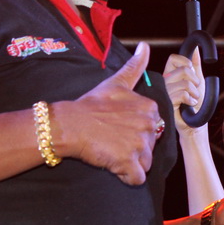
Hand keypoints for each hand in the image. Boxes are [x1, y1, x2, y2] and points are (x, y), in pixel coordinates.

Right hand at [52, 42, 159, 185]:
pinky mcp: (129, 163)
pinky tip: (114, 166)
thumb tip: (145, 46)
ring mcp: (140, 145)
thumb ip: (134, 66)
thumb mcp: (116, 82)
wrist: (70, 124)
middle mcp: (149, 125)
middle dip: (134, 147)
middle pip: (150, 146)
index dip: (135, 131)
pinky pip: (137, 178)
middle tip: (113, 140)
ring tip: (112, 152)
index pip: (153, 127)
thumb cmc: (91, 104)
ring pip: (145, 162)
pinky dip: (127, 177)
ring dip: (130, 162)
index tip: (118, 127)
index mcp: (149, 108)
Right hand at [163, 48, 203, 134]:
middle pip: (183, 70)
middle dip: (195, 80)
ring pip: (185, 83)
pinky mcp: (166, 104)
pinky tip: (189, 105)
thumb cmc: (195, 105)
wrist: (194, 125)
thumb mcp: (197, 81)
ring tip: (192, 100)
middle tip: (194, 90)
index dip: (185, 62)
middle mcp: (164, 83)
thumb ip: (195, 65)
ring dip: (195, 93)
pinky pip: (183, 94)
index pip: (173, 58)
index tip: (191, 71)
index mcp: (169, 75)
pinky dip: (191, 100)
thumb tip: (196, 48)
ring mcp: (164, 94)